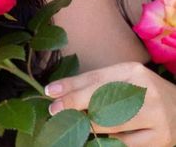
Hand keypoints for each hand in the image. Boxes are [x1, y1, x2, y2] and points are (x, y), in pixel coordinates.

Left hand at [45, 62, 175, 146]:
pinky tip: (99, 140)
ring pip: (111, 125)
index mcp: (133, 71)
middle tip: (56, 112)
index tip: (50, 92)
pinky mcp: (159, 138)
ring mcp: (154, 115)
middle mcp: (144, 90)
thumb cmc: (144, 93)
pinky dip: (108, 143)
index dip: (71, 87)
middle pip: (101, 100)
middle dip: (75, 107)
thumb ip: (96, 84)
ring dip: (88, 128)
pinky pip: (125, 145)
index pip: (96, 78)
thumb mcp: (124, 80)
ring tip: (76, 127)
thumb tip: (60, 92)